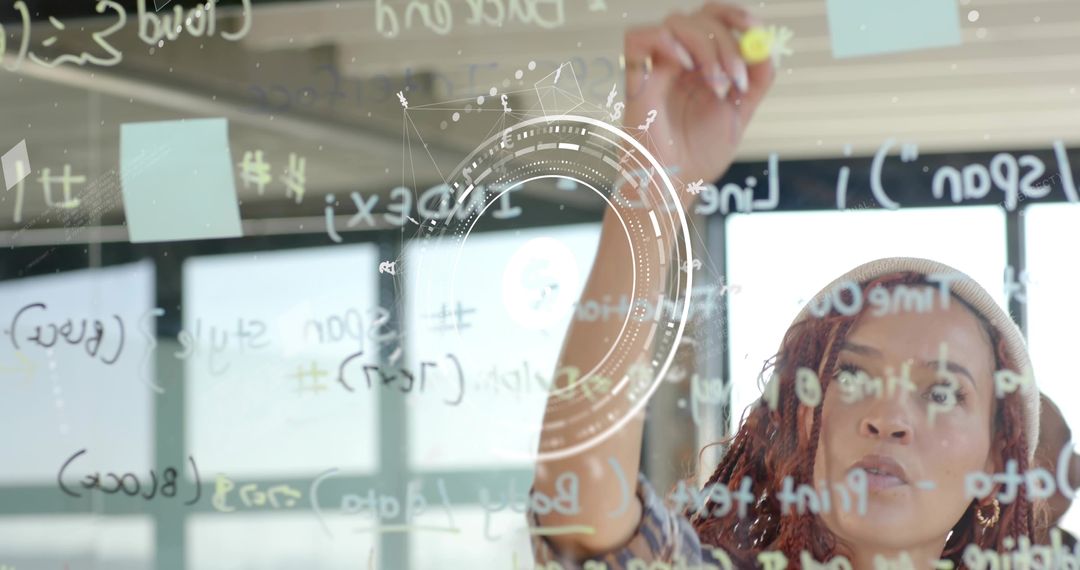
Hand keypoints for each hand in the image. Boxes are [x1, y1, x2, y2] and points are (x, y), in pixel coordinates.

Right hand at [622, 2, 774, 203]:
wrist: (676, 184)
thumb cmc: (699, 155)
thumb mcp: (741, 113)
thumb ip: (756, 80)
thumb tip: (764, 47)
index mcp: (700, 64)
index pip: (712, 17)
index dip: (734, 15)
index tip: (754, 28)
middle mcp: (677, 61)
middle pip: (698, 16)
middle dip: (726, 41)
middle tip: (736, 77)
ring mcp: (655, 68)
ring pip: (675, 22)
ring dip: (706, 47)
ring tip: (716, 85)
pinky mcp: (635, 80)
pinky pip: (638, 38)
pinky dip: (666, 42)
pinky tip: (687, 68)